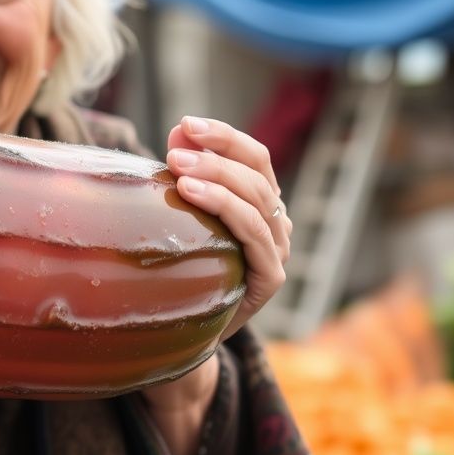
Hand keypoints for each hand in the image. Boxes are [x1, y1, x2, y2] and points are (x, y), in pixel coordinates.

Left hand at [165, 116, 290, 338]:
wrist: (187, 331)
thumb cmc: (183, 266)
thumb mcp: (182, 214)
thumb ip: (186, 172)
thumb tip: (180, 130)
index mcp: (262, 203)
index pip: (255, 158)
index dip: (225, 136)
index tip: (187, 123)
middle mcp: (277, 224)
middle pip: (256, 175)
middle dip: (215, 156)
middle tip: (175, 151)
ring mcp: (278, 251)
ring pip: (257, 200)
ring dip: (216, 177)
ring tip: (178, 168)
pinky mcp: (270, 278)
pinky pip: (254, 234)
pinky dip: (224, 207)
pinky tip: (191, 193)